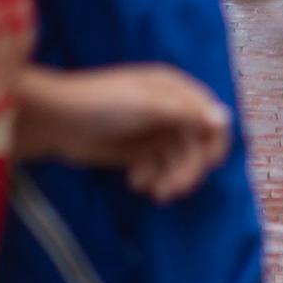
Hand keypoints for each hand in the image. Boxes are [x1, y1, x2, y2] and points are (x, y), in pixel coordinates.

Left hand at [17, 65, 230, 202]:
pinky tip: (135, 182)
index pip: (210, 117)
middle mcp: (168, 110)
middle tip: (172, 190)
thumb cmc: (102, 103)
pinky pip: (159, 169)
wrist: (58, 121)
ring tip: (152, 191)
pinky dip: (152, 179)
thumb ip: (186, 113)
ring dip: (171, 178)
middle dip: (187, 169)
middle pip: (196, 145)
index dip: (215, 141)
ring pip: (179, 161)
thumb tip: (224, 118)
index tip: (209, 164)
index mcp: (174, 91)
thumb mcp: (147, 105)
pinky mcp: (138, 151)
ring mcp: (153, 131)